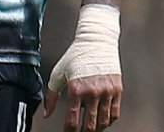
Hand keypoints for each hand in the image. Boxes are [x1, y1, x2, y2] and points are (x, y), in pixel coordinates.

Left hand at [43, 4, 121, 131]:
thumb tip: (46, 114)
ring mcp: (106, 91)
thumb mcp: (58, 73)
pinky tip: (102, 120)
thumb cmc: (76, 56)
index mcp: (76, 89)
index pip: (72, 120)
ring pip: (103, 122)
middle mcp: (92, 91)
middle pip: (90, 125)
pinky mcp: (117, 89)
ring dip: (96, 129)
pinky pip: (114, 113)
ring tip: (91, 129)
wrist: (97, 40)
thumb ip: (50, 96)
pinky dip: (108, 121)